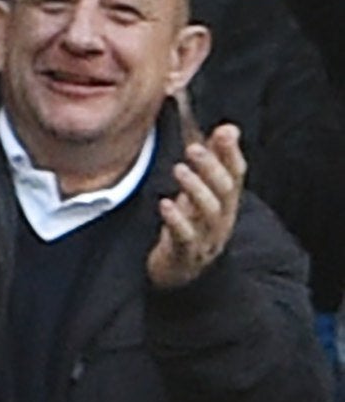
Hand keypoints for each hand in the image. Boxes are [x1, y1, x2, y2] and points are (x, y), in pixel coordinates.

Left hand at [149, 120, 245, 286]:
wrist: (185, 274)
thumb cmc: (193, 225)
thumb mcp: (204, 193)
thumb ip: (214, 162)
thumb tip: (228, 127)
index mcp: (226, 202)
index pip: (236, 175)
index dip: (232, 153)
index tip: (225, 130)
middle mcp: (222, 219)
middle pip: (224, 191)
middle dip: (211, 168)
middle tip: (194, 148)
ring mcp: (207, 238)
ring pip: (209, 213)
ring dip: (195, 189)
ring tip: (180, 169)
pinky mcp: (187, 254)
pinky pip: (186, 237)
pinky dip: (177, 220)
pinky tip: (166, 204)